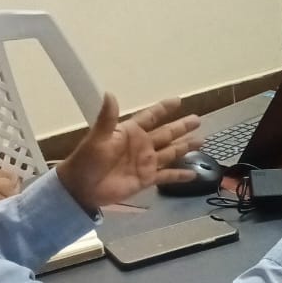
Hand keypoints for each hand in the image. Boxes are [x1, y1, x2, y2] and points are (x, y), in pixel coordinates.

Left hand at [55, 95, 201, 211]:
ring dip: (185, 147)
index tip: (178, 100)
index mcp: (130, 132)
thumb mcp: (97, 138)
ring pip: (170, 152)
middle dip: (181, 127)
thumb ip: (107, 117)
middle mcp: (141, 146)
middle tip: (197, 120)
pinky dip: (180, 176)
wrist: (81, 189)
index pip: (151, 117)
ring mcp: (145, 163)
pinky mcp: (146, 180)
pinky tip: (193, 174)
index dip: (164, 109)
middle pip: (166, 134)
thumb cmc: (86, 161)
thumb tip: (110, 93)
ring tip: (201, 141)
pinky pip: (167, 176)